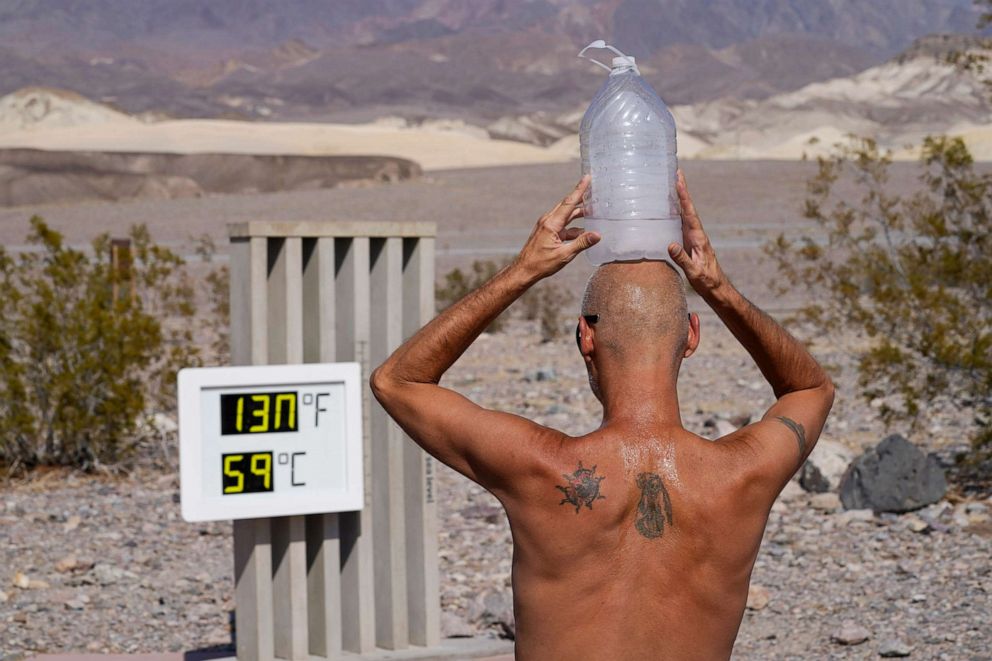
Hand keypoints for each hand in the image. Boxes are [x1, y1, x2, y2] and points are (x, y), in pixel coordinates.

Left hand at [513, 175, 600, 281]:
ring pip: (566, 215)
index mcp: (552, 224)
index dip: (580, 189)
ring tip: (592, 210)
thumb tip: (597, 235)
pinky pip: (563, 225)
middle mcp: (548, 221)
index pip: (569, 203)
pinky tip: (583, 231)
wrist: (524, 270)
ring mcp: (547, 226)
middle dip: (581, 197)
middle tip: (593, 189)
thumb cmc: (541, 264)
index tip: (587, 177)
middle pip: (568, 205)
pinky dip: (573, 227)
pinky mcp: (547, 232)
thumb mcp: (564, 255)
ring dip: (578, 213)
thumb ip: (581, 243)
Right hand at [668, 170, 727, 296]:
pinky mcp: (688, 242)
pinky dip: (674, 213)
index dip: (684, 196)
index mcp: (699, 237)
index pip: (690, 213)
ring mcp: (692, 237)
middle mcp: (696, 233)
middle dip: (681, 190)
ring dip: (678, 199)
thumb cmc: (707, 281)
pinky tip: (667, 208)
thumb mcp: (695, 272)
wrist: (716, 288)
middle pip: (687, 208)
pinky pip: (680, 224)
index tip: (679, 180)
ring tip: (670, 184)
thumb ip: (683, 259)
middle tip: (676, 172)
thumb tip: (670, 244)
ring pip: (683, 214)